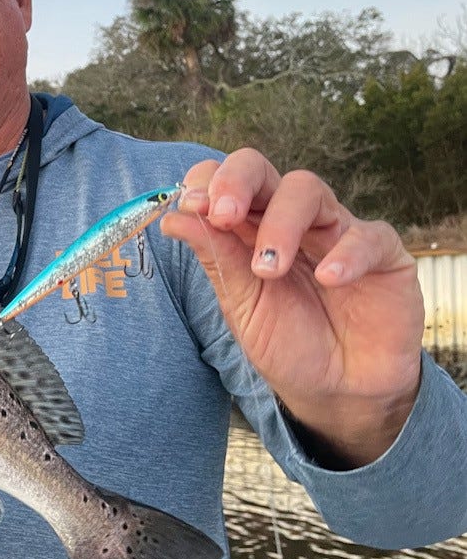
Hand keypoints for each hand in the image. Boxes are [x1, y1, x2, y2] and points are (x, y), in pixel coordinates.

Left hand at [161, 148, 423, 467]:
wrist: (337, 389)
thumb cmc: (287, 342)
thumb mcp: (242, 305)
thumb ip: (216, 260)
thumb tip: (175, 217)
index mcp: (249, 228)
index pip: (224, 182)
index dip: (207, 184)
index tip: (190, 206)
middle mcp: (290, 220)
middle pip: (262, 170)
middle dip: (237, 182)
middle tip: (222, 215)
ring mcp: (336, 231)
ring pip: (308, 191)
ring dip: (280, 224)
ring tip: (268, 268)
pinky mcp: (384, 254)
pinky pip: (367, 236)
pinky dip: (345, 254)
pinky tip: (328, 280)